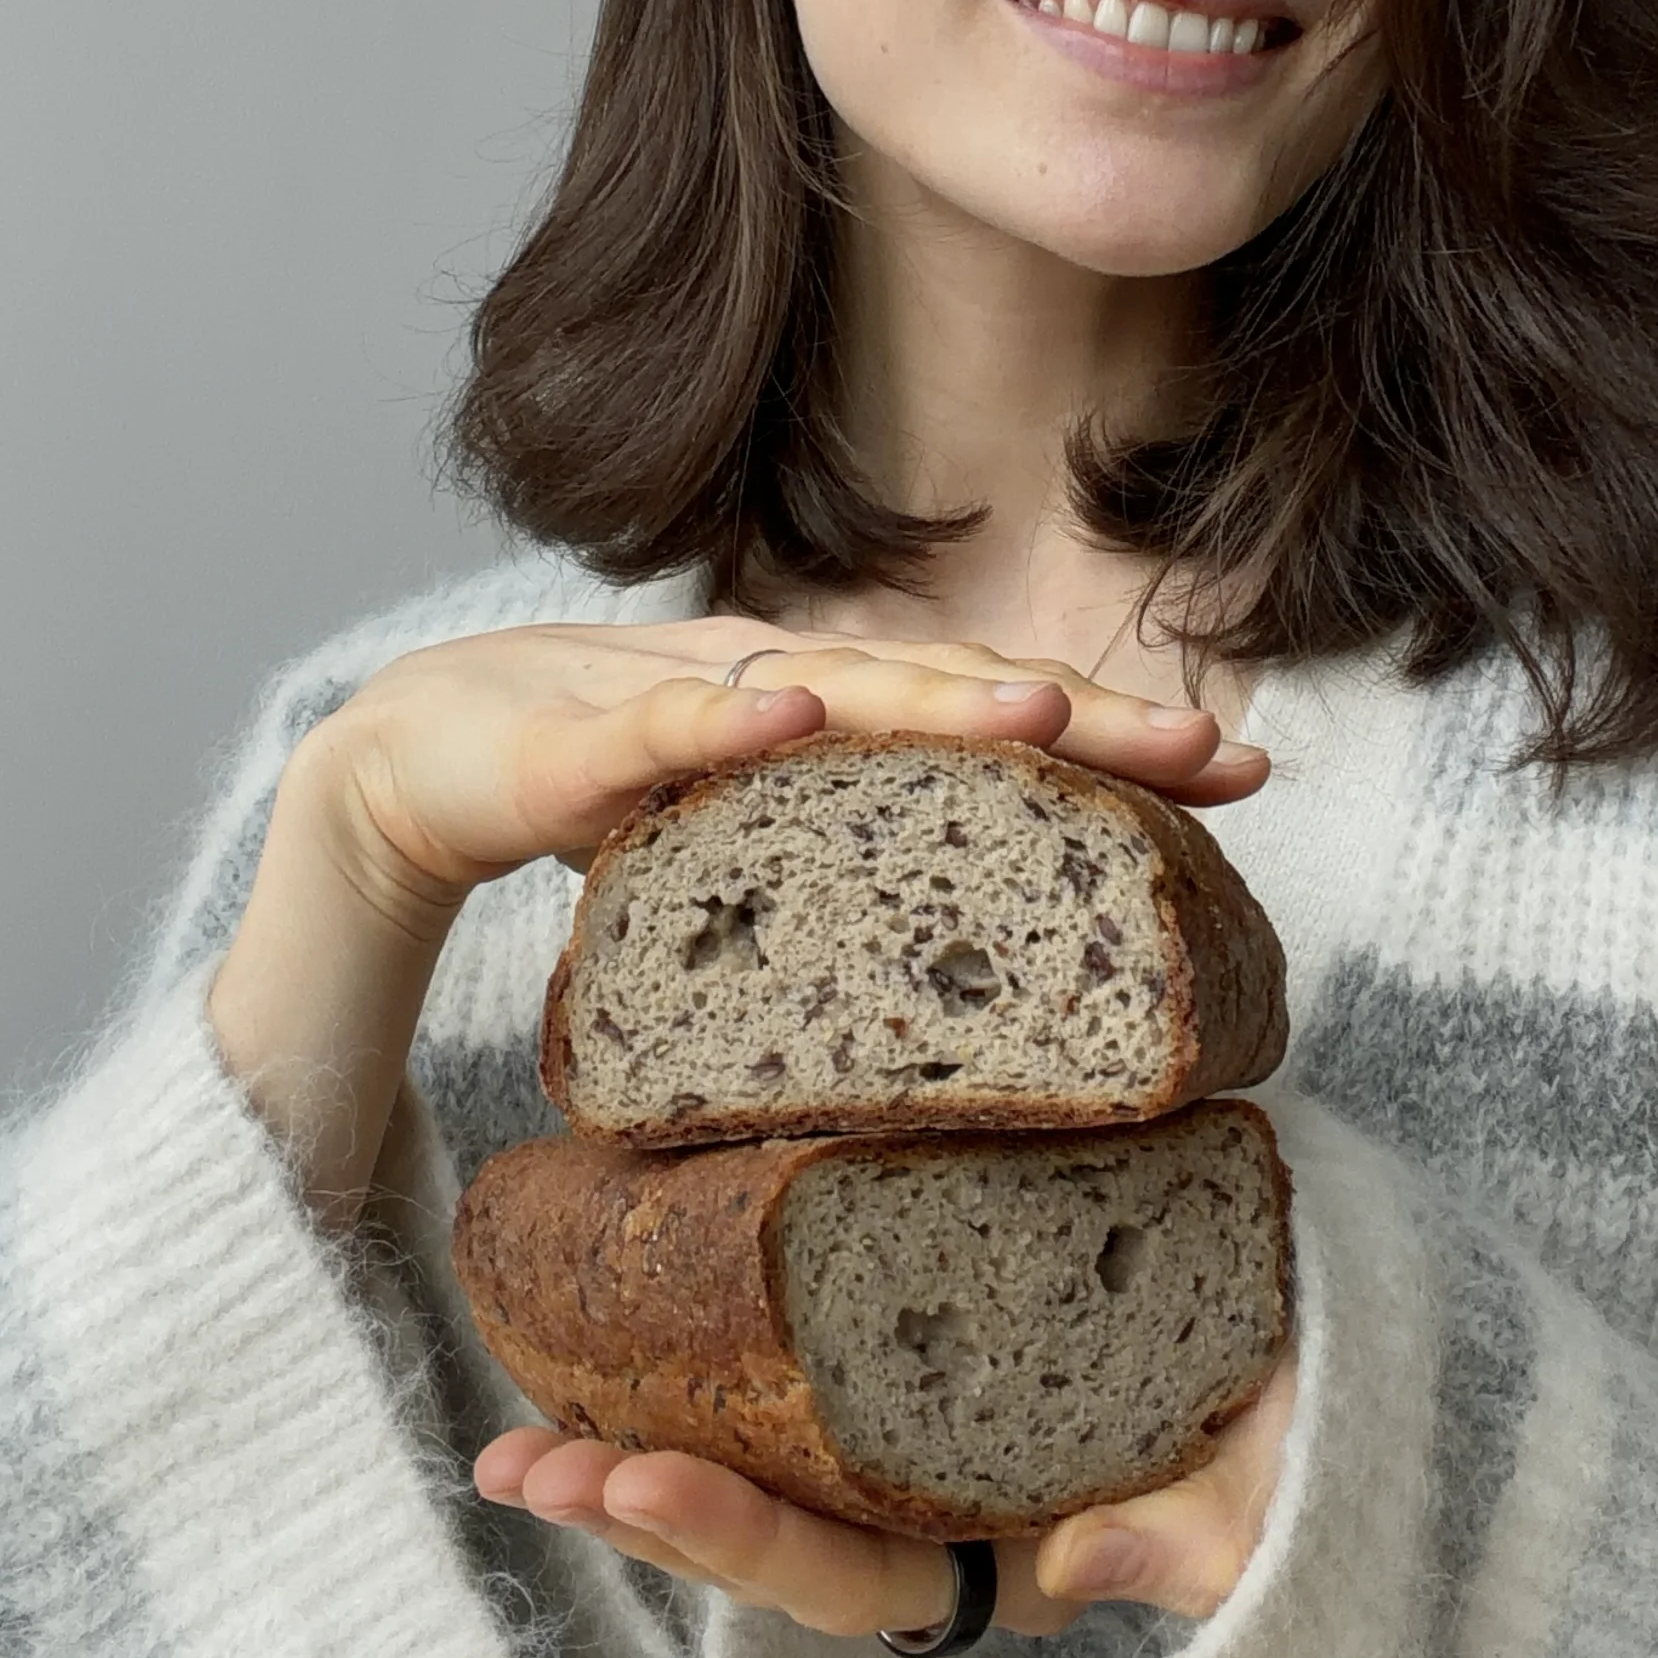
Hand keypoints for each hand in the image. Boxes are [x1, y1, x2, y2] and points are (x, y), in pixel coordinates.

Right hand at [209, 611, 1267, 1224]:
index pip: (1001, 721)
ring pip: (838, 699)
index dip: (1120, 739)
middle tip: (1214, 749)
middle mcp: (791, 693)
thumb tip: (986, 964)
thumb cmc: (608, 799)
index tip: (1246, 771)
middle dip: (1091, 725)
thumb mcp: (762, 850)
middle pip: (959, 700)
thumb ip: (858, 870)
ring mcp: (692, 706)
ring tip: (1052, 720)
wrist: (411, 761)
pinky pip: (669, 734)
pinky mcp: (583, 743)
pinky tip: (798, 718)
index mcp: (842, 720)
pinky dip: (733, 724)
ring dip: (945, 705)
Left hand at [473, 1345, 1297, 1633]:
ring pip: (763, 1448)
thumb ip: (1209, 1539)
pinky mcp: (918, 1328)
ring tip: (512, 1432)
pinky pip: (793, 1351)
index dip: (742, 1535)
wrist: (1337, 1300)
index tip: (636, 1482)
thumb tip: (1083, 1568)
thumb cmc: (1324, 1395)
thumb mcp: (1293, 1479)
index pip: (857, 1569)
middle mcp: (950, 1501)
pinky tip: (609, 1298)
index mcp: (1015, 1555)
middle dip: (642, 1505)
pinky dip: (695, 1333)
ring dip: (635, 1433)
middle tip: (525, 1469)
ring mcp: (925, 1421)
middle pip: (774, 1526)